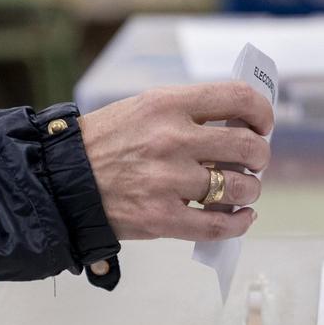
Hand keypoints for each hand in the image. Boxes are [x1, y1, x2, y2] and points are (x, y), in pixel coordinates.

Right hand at [78, 82, 272, 240]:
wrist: (60, 180)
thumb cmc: (105, 143)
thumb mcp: (143, 108)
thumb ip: (188, 113)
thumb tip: (240, 125)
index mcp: (167, 105)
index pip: (237, 98)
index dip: (261, 112)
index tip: (263, 125)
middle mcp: (171, 140)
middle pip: (246, 146)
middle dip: (259, 156)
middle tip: (253, 162)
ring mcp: (167, 181)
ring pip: (238, 187)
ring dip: (250, 190)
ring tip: (241, 191)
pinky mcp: (161, 218)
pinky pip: (217, 225)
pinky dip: (238, 224)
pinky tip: (241, 218)